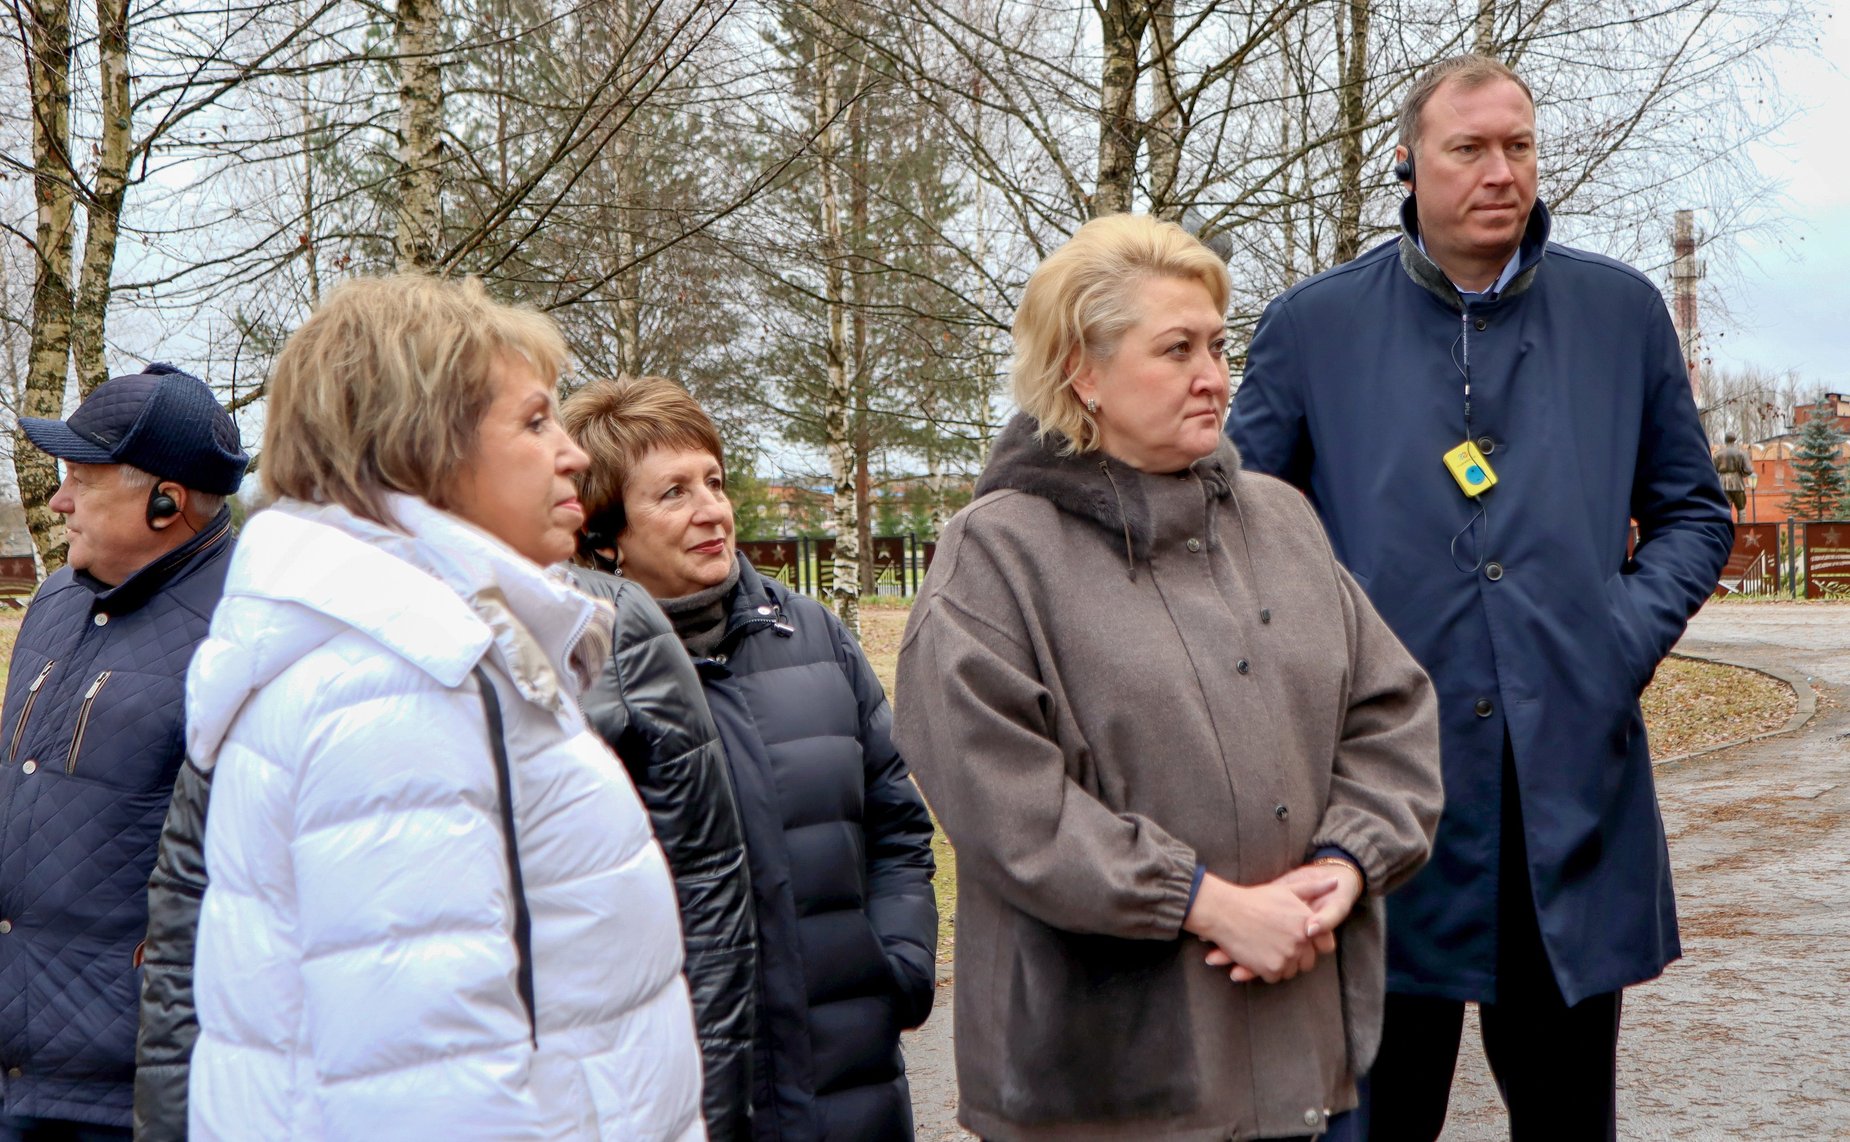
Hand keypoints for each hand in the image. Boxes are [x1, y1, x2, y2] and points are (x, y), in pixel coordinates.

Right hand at [1206, 862, 1363, 982]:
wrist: (1224, 911)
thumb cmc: (1254, 899)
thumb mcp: (1286, 889)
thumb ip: (1314, 888)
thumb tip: (1336, 881)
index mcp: (1307, 921)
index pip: (1325, 945)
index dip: (1313, 944)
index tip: (1298, 939)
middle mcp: (1301, 940)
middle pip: (1307, 962)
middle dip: (1296, 957)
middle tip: (1277, 944)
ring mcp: (1287, 956)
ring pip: (1291, 971)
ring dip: (1281, 964)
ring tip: (1265, 948)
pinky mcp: (1272, 968)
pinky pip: (1275, 977)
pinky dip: (1266, 970)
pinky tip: (1256, 955)